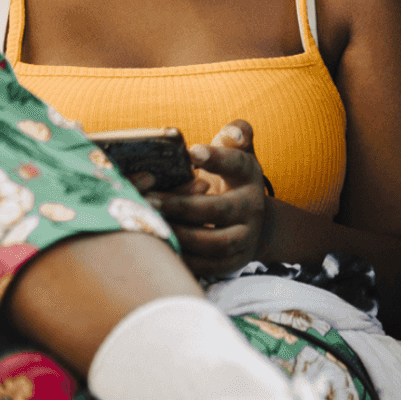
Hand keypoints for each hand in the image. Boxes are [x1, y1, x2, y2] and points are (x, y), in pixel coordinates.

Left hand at [147, 121, 269, 276]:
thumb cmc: (229, 181)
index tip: (191, 151)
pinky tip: (160, 246)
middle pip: (220, 209)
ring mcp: (244, 238)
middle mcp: (252, 208)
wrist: (252, 223)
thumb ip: (236, 136)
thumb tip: (233, 133)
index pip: (237, 164)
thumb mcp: (235, 154)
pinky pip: (208, 267)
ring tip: (151, 224)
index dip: (216, 158)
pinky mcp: (232, 264)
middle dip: (182, 206)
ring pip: (215, 244)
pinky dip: (184, 258)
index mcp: (248, 176)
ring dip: (181, 235)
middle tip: (148, 199)